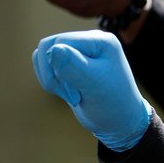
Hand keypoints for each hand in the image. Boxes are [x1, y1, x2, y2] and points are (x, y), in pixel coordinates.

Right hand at [32, 30, 151, 151]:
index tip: (76, 94)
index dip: (59, 68)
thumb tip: (52, 48)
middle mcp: (90, 41)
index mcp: (101, 41)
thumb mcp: (94, 84)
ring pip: (44, 55)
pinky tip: (67, 93)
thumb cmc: (113, 103)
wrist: (119, 122)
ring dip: (51, 79)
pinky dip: (51, 80)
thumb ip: (73, 65)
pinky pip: (46, 64)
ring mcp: (80, 52)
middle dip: (53, 75)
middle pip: (48, 47)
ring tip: (72, 96)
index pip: (61, 42)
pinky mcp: (71, 64)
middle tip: (73, 97)